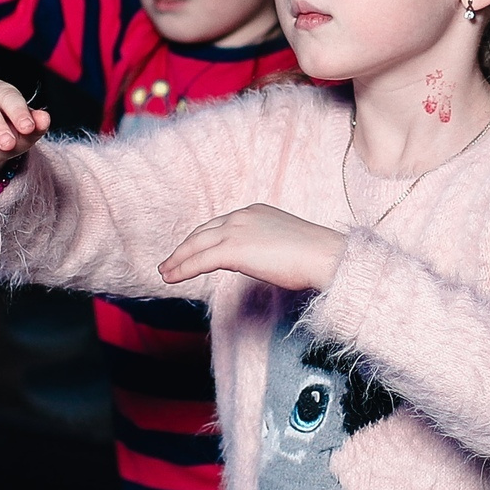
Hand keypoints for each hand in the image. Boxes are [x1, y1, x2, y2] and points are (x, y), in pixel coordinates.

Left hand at [158, 203, 347, 291]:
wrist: (324, 255)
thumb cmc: (313, 255)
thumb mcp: (282, 242)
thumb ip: (263, 245)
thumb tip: (257, 259)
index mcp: (253, 211)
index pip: (218, 225)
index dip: (201, 239)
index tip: (191, 250)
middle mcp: (240, 216)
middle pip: (202, 232)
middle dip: (184, 248)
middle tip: (169, 262)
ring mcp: (235, 230)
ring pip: (196, 245)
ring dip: (177, 260)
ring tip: (165, 272)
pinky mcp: (233, 249)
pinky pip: (200, 260)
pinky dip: (183, 269)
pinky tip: (172, 278)